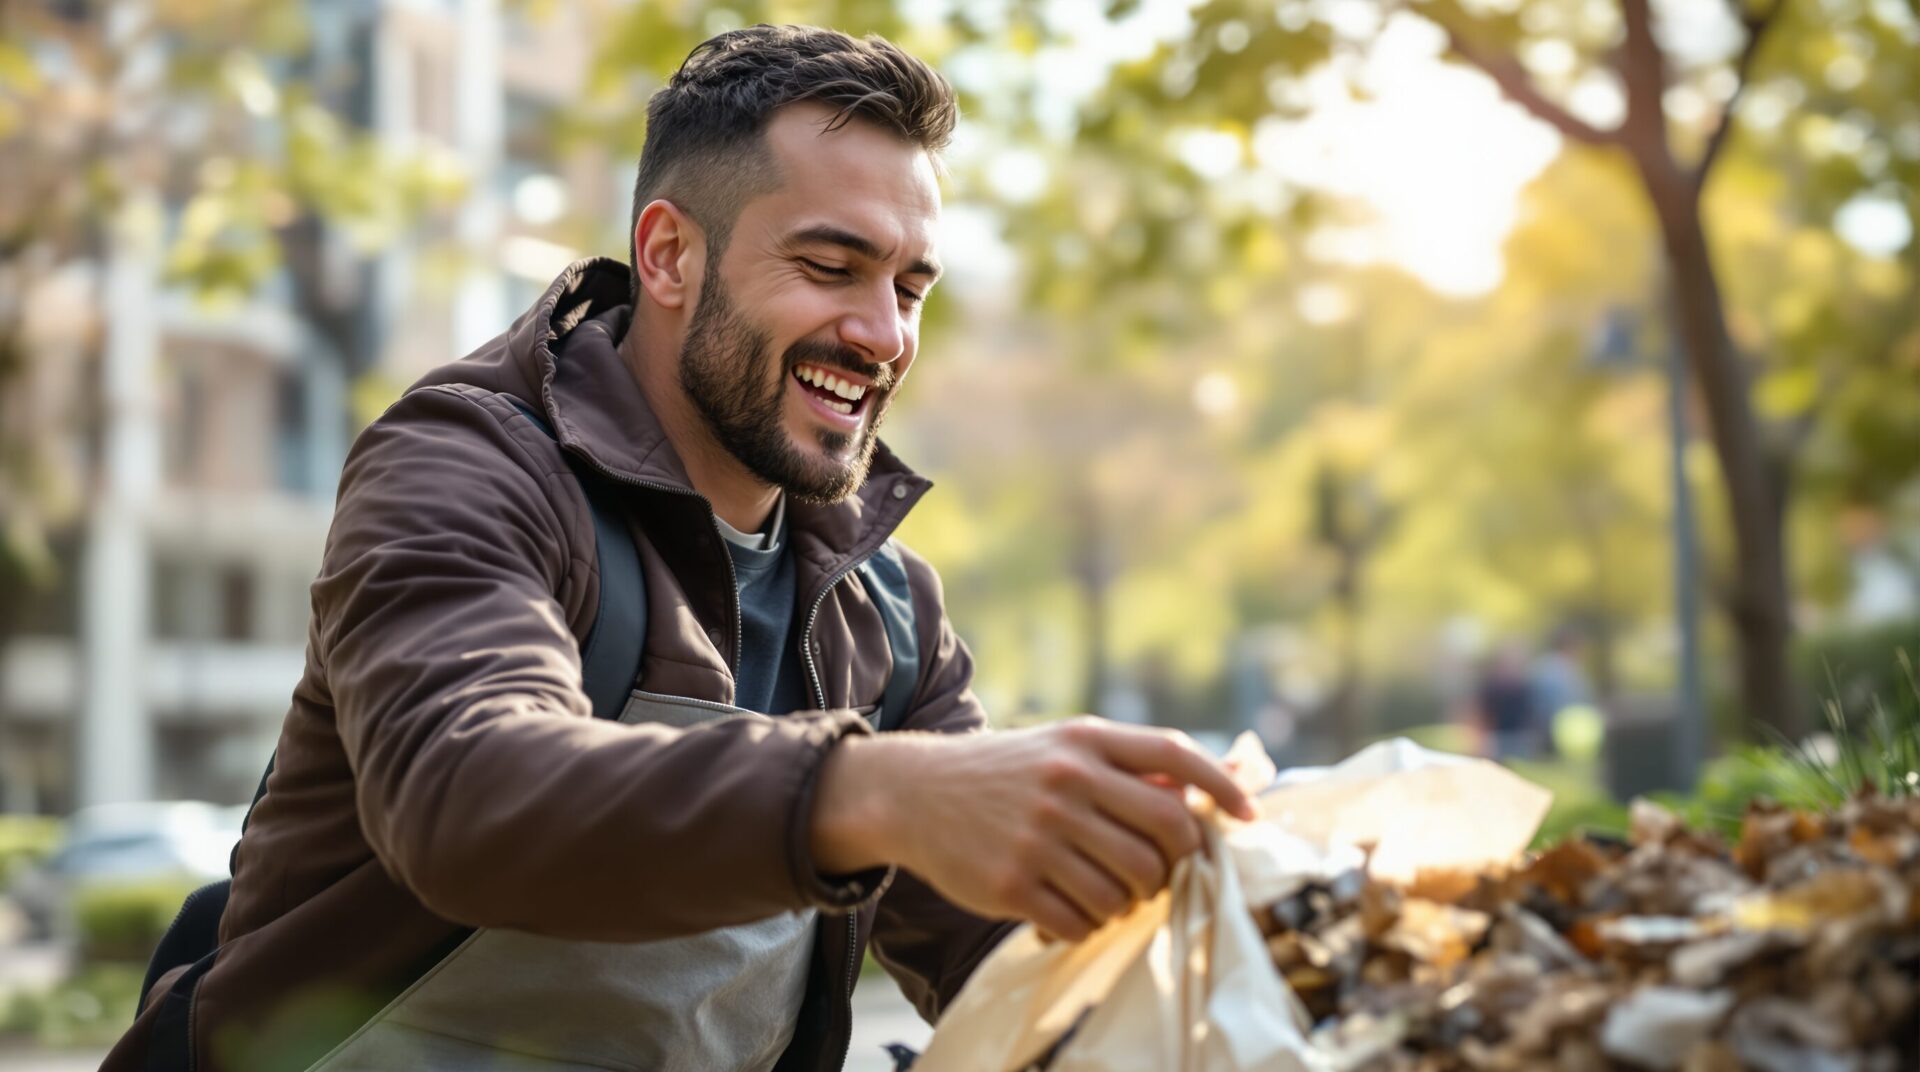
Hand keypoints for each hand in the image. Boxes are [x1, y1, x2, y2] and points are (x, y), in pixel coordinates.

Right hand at [811, 717, 1254, 940]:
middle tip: (1160, 872)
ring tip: (1111, 892)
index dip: (1223, 786)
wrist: (913, 793)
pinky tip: (1072, 908)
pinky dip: (1090, 924)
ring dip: (1132, 900)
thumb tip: (1214, 787)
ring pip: (1130, 885)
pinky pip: (1084, 920)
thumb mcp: (1064, 749)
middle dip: (1177, 862)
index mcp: (1085, 741)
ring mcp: (1039, 835)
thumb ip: (1132, 766)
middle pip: (1167, 833)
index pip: (1176, 756)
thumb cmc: (1007, 774)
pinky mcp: (1012, 883)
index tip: (1248, 815)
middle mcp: (1066, 782)